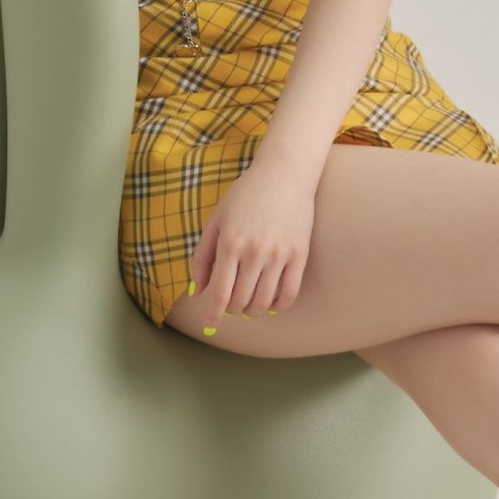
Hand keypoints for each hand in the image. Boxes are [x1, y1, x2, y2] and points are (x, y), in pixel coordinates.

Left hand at [189, 150, 316, 325]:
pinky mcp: (300, 255)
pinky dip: (277, 305)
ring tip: (249, 302)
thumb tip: (198, 291)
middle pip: (241, 301)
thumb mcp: (216, 220)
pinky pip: (289, 294)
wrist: (284, 173)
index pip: (220, 292)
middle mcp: (255, 252)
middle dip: (232, 309)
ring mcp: (279, 254)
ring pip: (263, 301)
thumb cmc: (246, 195)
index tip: (210, 325)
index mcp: (230, 243)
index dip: (213, 314)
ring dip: (253, 309)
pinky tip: (270, 301)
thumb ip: (203, 256)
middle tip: (231, 302)